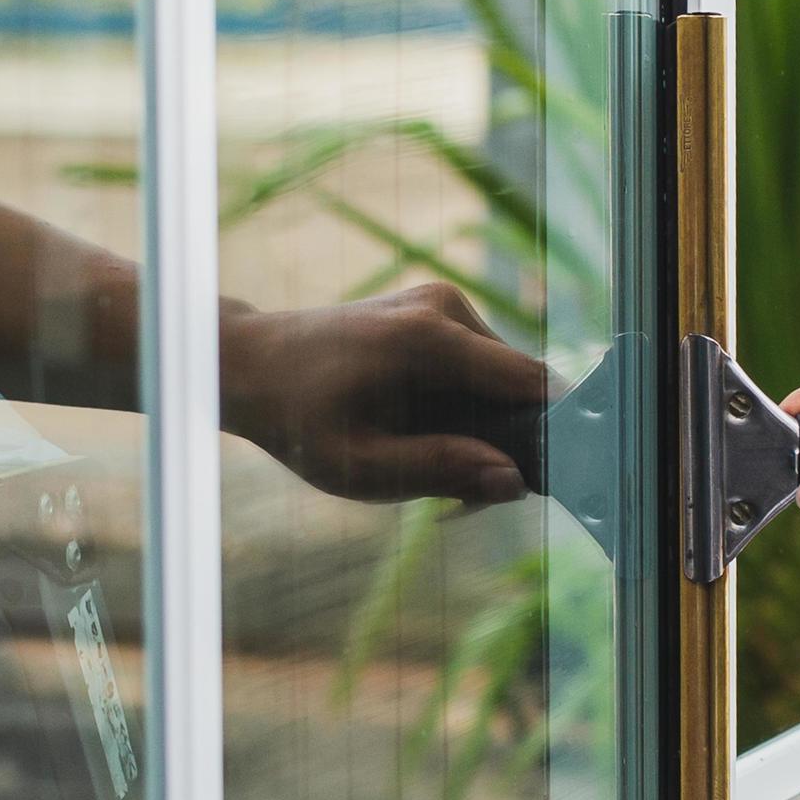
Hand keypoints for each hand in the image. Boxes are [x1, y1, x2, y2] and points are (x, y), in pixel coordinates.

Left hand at [217, 283, 555, 504]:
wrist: (250, 365)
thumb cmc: (296, 420)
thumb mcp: (360, 466)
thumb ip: (438, 471)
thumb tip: (513, 481)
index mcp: (431, 339)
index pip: (532, 383)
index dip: (548, 434)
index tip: (533, 483)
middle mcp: (445, 307)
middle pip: (519, 385)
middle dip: (503, 444)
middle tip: (456, 498)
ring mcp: (441, 302)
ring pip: (501, 379)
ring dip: (482, 429)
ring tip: (428, 469)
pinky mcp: (435, 310)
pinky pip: (477, 367)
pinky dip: (464, 408)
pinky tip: (422, 437)